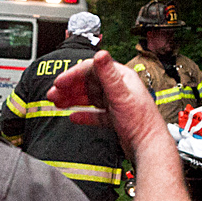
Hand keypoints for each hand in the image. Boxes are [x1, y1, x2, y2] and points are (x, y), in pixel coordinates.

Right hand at [48, 50, 167, 159]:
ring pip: (90, 97)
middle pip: (88, 83)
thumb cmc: (140, 121)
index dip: (72, 74)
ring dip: (73, 99)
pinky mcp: (115, 118)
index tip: (58, 82)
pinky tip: (74, 117)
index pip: (92, 69)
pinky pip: (95, 113)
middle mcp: (119, 88)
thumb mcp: (120, 94)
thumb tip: (100, 54)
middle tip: (52, 95)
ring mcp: (117, 103)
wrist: (149, 146)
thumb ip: (108, 74)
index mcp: (121, 77)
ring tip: (57, 104)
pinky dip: (84, 114)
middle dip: (69, 88)